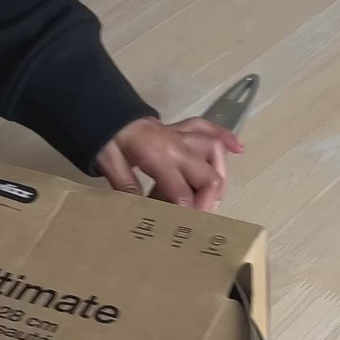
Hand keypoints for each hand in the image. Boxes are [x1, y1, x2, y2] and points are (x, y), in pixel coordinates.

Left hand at [96, 116, 243, 210]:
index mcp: (157, 155)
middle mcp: (176, 145)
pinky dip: (225, 136)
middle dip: (208, 203)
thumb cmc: (105, 137)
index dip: (187, 214)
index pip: (182, 191)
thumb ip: (126, 188)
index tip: (186, 231)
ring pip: (214, 151)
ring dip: (219, 176)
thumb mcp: (109, 164)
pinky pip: (207, 128)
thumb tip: (143, 214)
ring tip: (215, 197)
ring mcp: (181, 135)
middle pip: (208, 175)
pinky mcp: (182, 129)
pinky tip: (237, 148)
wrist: (103, 108)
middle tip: (199, 220)